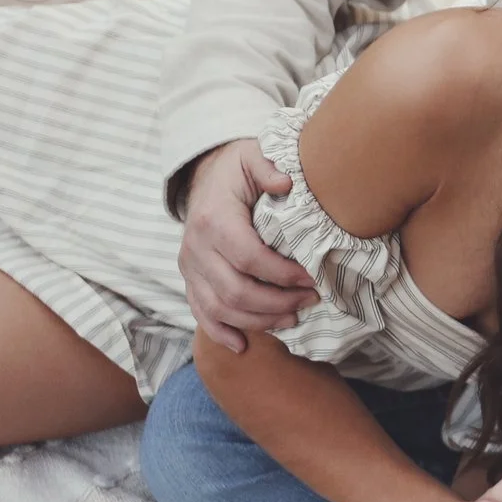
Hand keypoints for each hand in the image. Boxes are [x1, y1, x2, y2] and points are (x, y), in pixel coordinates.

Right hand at [179, 139, 317, 350]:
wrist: (206, 176)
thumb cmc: (237, 169)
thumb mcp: (252, 156)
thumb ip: (267, 166)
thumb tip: (286, 183)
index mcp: (213, 218)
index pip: (248, 257)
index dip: (282, 274)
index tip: (312, 278)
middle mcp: (195, 247)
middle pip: (235, 290)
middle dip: (277, 302)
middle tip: (311, 300)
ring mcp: (189, 267)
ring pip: (220, 308)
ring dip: (259, 320)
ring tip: (293, 318)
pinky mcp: (190, 279)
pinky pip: (200, 312)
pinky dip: (220, 332)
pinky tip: (243, 345)